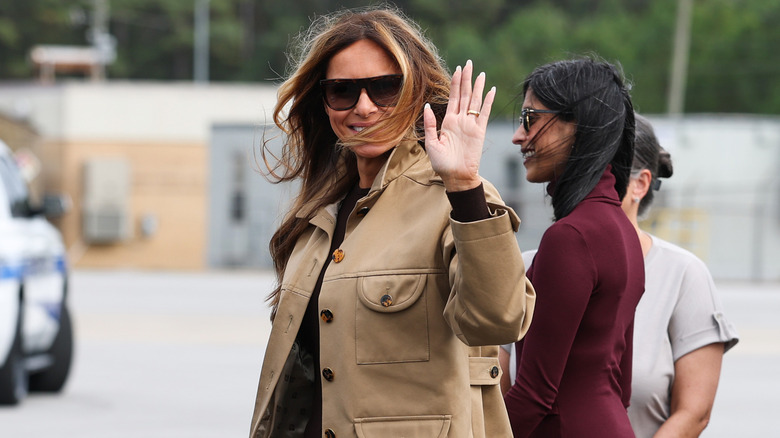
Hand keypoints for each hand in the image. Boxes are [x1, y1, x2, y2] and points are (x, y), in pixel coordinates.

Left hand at [424, 60, 495, 191]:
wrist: (456, 177)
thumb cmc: (442, 164)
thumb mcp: (431, 143)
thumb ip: (430, 124)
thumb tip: (427, 106)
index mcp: (448, 121)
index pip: (453, 97)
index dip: (455, 83)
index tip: (457, 69)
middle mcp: (460, 120)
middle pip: (464, 95)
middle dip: (466, 79)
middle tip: (469, 63)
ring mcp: (471, 125)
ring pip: (475, 101)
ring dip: (477, 87)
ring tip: (480, 73)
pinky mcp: (480, 132)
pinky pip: (484, 113)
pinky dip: (488, 102)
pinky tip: (491, 90)